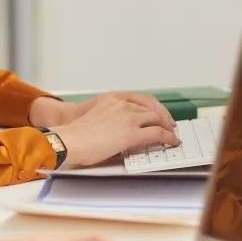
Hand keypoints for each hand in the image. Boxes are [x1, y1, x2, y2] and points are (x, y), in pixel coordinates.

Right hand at [54, 93, 179, 167]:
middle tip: (169, 126)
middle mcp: (122, 104)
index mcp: (112, 99)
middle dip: (163, 117)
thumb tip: (120, 132)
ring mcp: (128, 118)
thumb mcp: (95, 117)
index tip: (160, 114)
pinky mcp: (132, 133)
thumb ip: (110, 119)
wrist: (69, 140)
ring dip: (167, 127)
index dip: (155, 108)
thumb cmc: (75, 134)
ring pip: (156, 120)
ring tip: (172, 135)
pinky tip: (172, 141)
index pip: (141, 99)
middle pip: (152, 108)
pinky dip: (168, 137)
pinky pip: (157, 134)